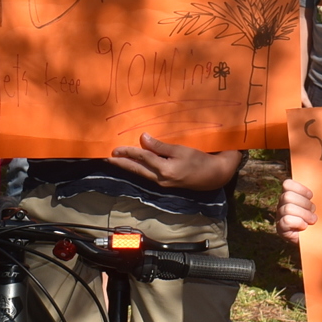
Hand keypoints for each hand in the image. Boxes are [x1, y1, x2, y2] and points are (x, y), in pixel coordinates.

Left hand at [109, 135, 238, 192]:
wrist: (214, 176)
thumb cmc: (200, 160)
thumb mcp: (181, 150)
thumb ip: (160, 146)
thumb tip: (143, 139)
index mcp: (164, 170)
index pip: (142, 158)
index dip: (128, 152)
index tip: (115, 148)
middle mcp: (160, 179)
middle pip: (137, 170)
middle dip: (121, 164)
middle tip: (107, 159)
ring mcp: (163, 183)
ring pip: (141, 174)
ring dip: (128, 167)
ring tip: (116, 162)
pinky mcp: (166, 183)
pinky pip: (148, 175)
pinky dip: (139, 169)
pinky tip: (134, 166)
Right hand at [276, 180, 314, 239]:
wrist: (316, 241)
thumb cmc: (319, 221)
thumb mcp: (320, 206)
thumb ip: (321, 195)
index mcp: (290, 196)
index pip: (287, 184)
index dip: (300, 189)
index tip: (311, 196)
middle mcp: (282, 205)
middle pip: (287, 196)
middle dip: (304, 204)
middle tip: (313, 211)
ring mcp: (279, 217)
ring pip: (288, 208)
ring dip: (304, 214)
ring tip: (312, 220)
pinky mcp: (281, 229)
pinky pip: (286, 220)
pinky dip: (298, 223)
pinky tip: (304, 227)